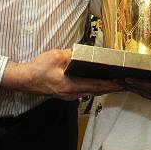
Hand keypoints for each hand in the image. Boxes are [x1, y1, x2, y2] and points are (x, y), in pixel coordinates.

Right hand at [1, 49, 123, 100]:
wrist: (25, 79)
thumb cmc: (38, 68)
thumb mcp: (57, 56)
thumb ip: (72, 55)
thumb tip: (84, 54)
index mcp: (69, 85)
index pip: (95, 86)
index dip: (110, 84)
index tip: (122, 82)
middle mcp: (71, 93)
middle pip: (96, 91)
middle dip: (111, 87)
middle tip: (125, 83)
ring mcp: (68, 95)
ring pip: (91, 92)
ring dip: (103, 88)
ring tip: (116, 83)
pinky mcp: (66, 93)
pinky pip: (84, 91)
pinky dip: (94, 87)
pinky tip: (99, 83)